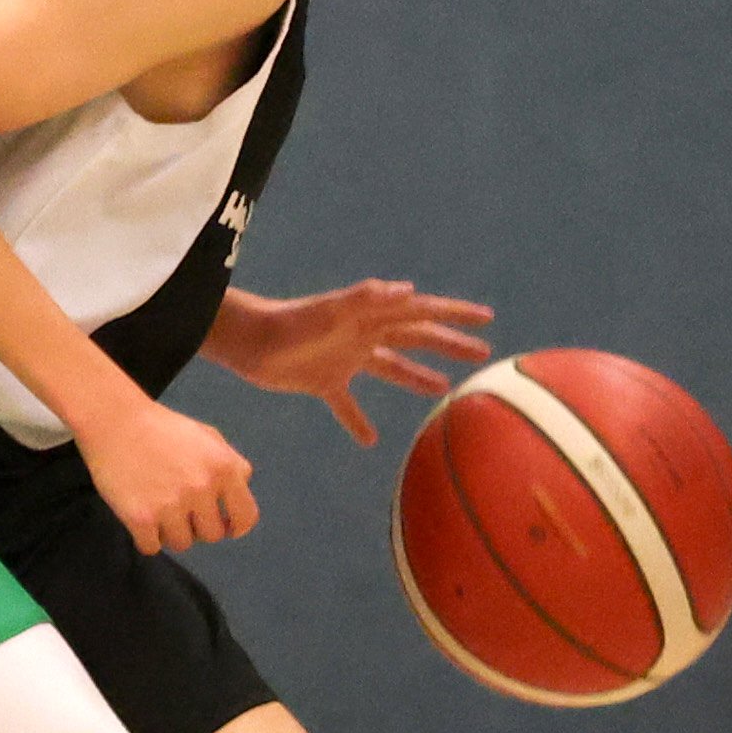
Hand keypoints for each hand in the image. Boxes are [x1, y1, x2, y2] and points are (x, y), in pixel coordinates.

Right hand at [76, 393, 257, 555]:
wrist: (114, 421)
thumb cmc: (162, 427)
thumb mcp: (208, 436)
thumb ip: (232, 464)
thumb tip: (242, 494)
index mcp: (223, 469)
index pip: (246, 517)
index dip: (236, 526)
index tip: (225, 527)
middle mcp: (202, 489)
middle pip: (212, 535)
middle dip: (198, 526)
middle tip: (180, 509)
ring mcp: (171, 505)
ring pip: (182, 544)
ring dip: (171, 532)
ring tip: (158, 508)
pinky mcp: (141, 518)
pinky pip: (152, 548)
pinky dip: (146, 538)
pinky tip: (140, 516)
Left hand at [213, 279, 494, 445]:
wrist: (244, 340)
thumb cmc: (285, 324)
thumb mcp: (327, 311)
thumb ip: (364, 299)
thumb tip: (409, 291)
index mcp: (370, 315)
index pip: (421, 313)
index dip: (455, 314)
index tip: (487, 319)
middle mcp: (363, 334)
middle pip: (415, 338)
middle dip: (449, 344)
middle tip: (483, 352)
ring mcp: (345, 358)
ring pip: (391, 367)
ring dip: (417, 377)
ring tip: (444, 389)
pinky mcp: (323, 381)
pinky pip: (347, 404)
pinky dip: (359, 421)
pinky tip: (371, 441)